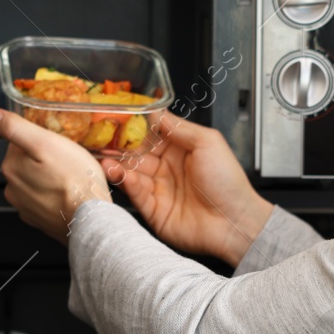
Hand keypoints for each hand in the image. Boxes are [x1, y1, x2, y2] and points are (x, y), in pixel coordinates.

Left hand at [0, 107, 114, 242]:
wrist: (90, 220)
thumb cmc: (74, 180)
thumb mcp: (46, 142)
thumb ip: (16, 128)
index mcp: (11, 167)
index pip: (20, 143)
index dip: (40, 140)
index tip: (56, 143)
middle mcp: (13, 190)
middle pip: (27, 163)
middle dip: (44, 159)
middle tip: (67, 160)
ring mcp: (26, 208)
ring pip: (36, 182)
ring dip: (50, 178)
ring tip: (71, 178)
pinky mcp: (41, 221)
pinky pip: (45, 201)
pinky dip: (55, 197)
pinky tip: (69, 194)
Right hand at [99, 111, 272, 268]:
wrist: (234, 221)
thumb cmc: (228, 181)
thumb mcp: (208, 142)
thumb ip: (179, 127)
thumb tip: (157, 112)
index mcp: (180, 150)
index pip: (150, 135)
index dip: (133, 128)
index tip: (116, 119)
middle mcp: (167, 169)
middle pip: (135, 154)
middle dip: (117, 147)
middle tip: (99, 139)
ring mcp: (159, 189)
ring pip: (131, 174)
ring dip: (116, 165)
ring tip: (104, 159)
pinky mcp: (153, 211)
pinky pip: (135, 194)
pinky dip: (124, 183)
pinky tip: (116, 173)